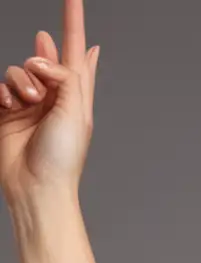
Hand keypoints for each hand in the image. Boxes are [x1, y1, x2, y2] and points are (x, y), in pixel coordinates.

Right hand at [0, 0, 98, 207]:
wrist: (36, 186)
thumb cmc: (61, 157)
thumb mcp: (74, 111)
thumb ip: (66, 75)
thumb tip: (50, 51)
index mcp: (77, 97)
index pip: (76, 50)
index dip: (73, 22)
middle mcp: (55, 98)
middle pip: (43, 58)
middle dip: (39, 64)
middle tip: (42, 89)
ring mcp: (30, 105)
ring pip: (18, 69)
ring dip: (20, 81)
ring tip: (27, 104)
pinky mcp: (7, 113)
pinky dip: (3, 91)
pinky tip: (9, 106)